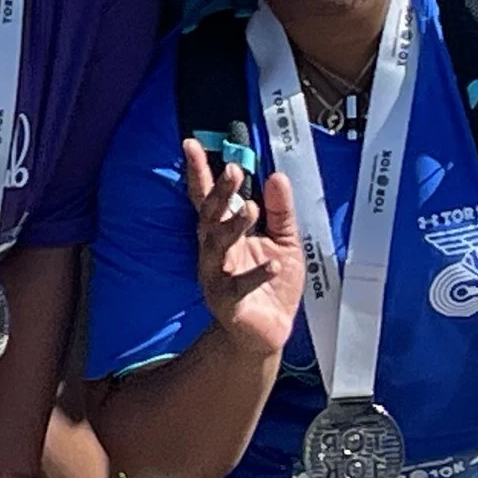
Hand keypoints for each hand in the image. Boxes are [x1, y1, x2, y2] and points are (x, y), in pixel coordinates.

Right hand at [183, 140, 304, 358]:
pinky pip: (239, 287)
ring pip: (217, 247)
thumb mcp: (284, 242)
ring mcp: (217, 277)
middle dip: (219, 193)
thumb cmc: (271, 285)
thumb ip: (280, 212)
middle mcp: (214, 252)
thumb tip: (277, 176)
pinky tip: (272, 264)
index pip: (208, 198)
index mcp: (224, 234)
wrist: (266, 333)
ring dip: (233, 227)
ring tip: (251, 209)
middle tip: (233, 171)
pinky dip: (255, 274)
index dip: (200, 172)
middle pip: (210, 217)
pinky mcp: (229, 304)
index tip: (192, 144)